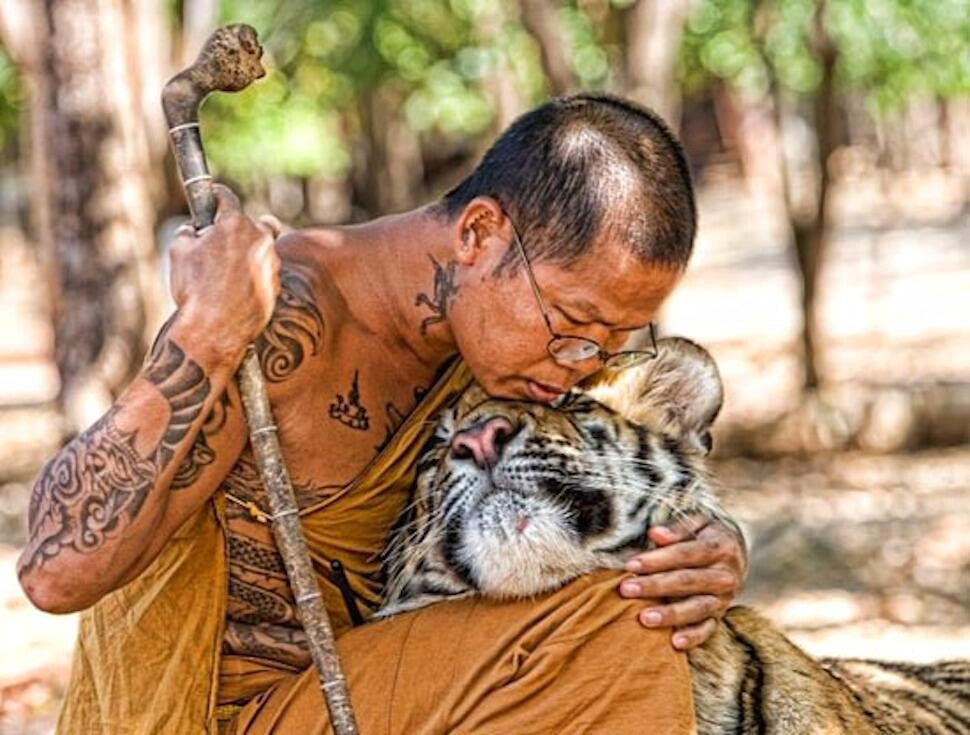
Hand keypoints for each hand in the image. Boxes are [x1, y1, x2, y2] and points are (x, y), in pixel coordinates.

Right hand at [169, 184, 281, 364]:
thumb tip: (195, 230)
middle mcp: (261, 240)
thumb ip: (188, 232)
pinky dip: (251, 277)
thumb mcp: (179, 251)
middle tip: (216, 242)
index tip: (211, 197)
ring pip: (259, 250)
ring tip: (222, 274)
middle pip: (251, 223)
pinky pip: (263, 274)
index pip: (226, 198)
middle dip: (234, 229)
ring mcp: (272, 264)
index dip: (215, 196)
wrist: (214, 329)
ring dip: (245, 255)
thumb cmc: (194, 288)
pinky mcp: (276, 286)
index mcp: (236, 224)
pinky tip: (234, 290)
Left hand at [618, 515, 746, 650]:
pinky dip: (693, 637)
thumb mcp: (697, 523)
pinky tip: (674, 643)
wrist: (735, 552)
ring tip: (644, 618)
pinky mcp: (720, 615)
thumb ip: (677, 528)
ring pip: (697, 608)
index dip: (658, 559)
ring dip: (670, 614)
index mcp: (721, 547)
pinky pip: (707, 629)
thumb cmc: (705, 534)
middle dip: (655, 586)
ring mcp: (724, 598)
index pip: (686, 553)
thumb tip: (655, 533)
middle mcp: (726, 575)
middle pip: (688, 581)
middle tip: (626, 589)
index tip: (631, 564)